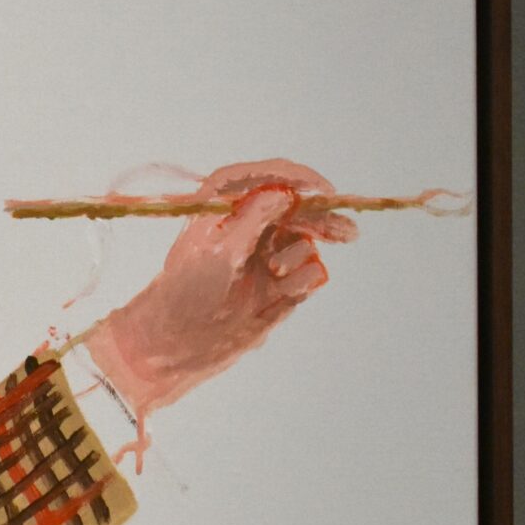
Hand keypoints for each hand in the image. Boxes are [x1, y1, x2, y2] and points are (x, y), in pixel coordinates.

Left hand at [85, 159, 355, 418]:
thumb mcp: (219, 252)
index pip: (267, 177)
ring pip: (306, 240)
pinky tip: (282, 294)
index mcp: (223, 205)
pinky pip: (309, 272)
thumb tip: (285, 192)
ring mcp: (266, 254)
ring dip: (300, 255)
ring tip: (278, 276)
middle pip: (298, 207)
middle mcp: (248, 224)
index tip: (323, 189)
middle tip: (348, 233)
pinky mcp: (279, 284)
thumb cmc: (185, 295)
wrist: (177, 346)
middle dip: (322, 217)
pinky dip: (303, 281)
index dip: (297, 178)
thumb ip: (254, 218)